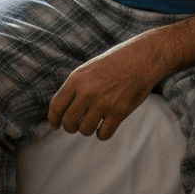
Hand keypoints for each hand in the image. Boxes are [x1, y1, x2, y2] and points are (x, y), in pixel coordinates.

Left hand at [47, 38, 163, 140]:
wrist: (141, 58)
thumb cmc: (113, 64)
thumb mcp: (88, 70)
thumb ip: (74, 88)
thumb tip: (61, 112)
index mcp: (76, 79)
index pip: (56, 106)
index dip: (53, 119)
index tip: (54, 125)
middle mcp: (87, 92)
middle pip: (69, 122)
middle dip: (70, 127)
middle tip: (75, 126)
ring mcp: (103, 103)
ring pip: (85, 130)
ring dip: (87, 129)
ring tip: (93, 122)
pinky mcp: (119, 112)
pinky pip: (103, 134)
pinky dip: (102, 134)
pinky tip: (105, 126)